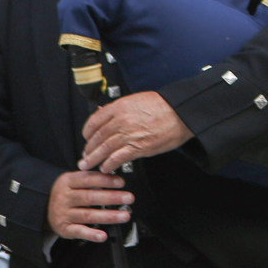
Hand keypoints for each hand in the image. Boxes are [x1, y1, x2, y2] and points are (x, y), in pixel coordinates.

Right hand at [48, 170, 132, 241]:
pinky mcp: (64, 228)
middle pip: (91, 197)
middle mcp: (65, 197)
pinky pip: (79, 231)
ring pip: (88, 215)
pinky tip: (103, 235)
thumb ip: (91, 178)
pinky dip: (91, 234)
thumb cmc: (65, 191)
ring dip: (109, 216)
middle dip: (112, 198)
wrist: (41, 206)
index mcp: (68, 182)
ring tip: (124, 216)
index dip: (106, 180)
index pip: (88, 179)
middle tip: (129, 198)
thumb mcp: (73, 180)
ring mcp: (64, 213)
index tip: (121, 182)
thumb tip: (116, 177)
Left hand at [80, 91, 194, 171]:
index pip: (95, 121)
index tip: (87, 138)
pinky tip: (106, 168)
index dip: (87, 132)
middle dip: (89, 148)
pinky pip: (117, 158)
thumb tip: (105, 112)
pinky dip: (109, 164)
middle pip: (97, 137)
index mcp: (120, 106)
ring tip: (88, 164)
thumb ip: (121, 108)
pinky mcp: (138, 147)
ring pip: (104, 149)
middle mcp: (121, 120)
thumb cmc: (165, 106)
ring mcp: (129, 134)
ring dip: (94, 159)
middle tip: (85, 155)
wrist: (182, 113)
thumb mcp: (138, 100)